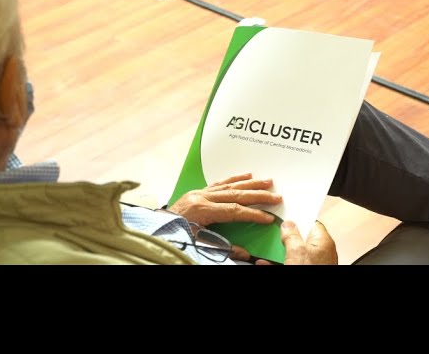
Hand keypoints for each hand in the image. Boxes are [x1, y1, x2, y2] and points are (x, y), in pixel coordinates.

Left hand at [166, 173, 281, 260]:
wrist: (153, 233)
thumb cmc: (173, 238)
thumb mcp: (197, 244)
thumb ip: (221, 247)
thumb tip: (244, 252)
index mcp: (201, 210)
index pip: (234, 211)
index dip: (253, 214)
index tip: (269, 218)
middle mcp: (201, 197)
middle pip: (236, 194)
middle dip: (258, 196)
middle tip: (276, 197)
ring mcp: (199, 193)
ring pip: (230, 185)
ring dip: (250, 184)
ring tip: (267, 182)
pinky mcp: (197, 193)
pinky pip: (219, 183)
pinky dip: (234, 179)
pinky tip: (246, 175)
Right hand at [259, 220, 336, 264]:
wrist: (311, 304)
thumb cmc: (311, 271)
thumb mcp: (297, 251)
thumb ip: (291, 235)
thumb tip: (288, 225)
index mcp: (323, 242)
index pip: (312, 224)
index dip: (299, 220)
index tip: (286, 219)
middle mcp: (320, 254)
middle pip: (301, 240)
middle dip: (287, 238)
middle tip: (275, 234)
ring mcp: (312, 265)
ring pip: (294, 255)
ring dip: (279, 252)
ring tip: (267, 248)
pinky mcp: (305, 271)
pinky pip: (290, 265)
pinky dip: (277, 264)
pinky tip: (265, 263)